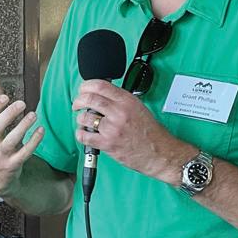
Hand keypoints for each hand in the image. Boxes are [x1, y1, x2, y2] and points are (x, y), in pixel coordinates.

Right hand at [0, 78, 43, 195]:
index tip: (4, 96)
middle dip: (7, 115)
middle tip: (21, 103)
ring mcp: (0, 156)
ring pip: (10, 142)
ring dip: (22, 127)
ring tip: (33, 115)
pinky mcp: (13, 165)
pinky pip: (24, 154)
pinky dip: (33, 142)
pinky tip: (41, 131)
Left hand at [72, 79, 192, 182]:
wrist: (161, 153)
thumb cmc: (151, 133)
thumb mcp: (139, 108)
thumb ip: (120, 101)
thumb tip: (102, 95)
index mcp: (127, 101)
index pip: (100, 85)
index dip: (86, 85)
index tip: (83, 89)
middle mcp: (119, 112)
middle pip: (89, 99)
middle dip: (78, 100)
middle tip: (77, 104)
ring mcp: (112, 128)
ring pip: (84, 117)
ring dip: (80, 118)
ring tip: (84, 121)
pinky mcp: (108, 144)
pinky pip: (84, 136)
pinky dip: (80, 134)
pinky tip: (84, 134)